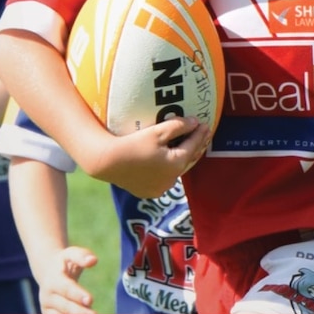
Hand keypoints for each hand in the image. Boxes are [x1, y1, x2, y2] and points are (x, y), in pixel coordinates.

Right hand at [37, 246, 96, 313]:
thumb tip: (93, 260)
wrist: (46, 272)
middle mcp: (47, 296)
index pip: (66, 288)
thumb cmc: (63, 262)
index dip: (78, 295)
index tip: (90, 300)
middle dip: (79, 312)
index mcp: (53, 280)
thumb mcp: (70, 254)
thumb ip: (81, 255)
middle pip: (65, 306)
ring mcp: (47, 308)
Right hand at [91, 117, 211, 197]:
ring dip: (183, 158)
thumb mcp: (157, 132)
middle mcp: (172, 179)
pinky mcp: (149, 191)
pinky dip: (169, 168)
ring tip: (188, 147)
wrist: (108, 162)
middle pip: (188, 159)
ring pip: (177, 170)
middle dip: (196, 146)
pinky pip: (165, 178)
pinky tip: (169, 161)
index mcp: (176, 164)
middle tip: (202, 135)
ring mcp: (161, 187)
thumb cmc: (133, 144)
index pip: (193, 145)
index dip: (200, 134)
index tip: (205, 124)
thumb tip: (195, 122)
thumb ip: (178, 126)